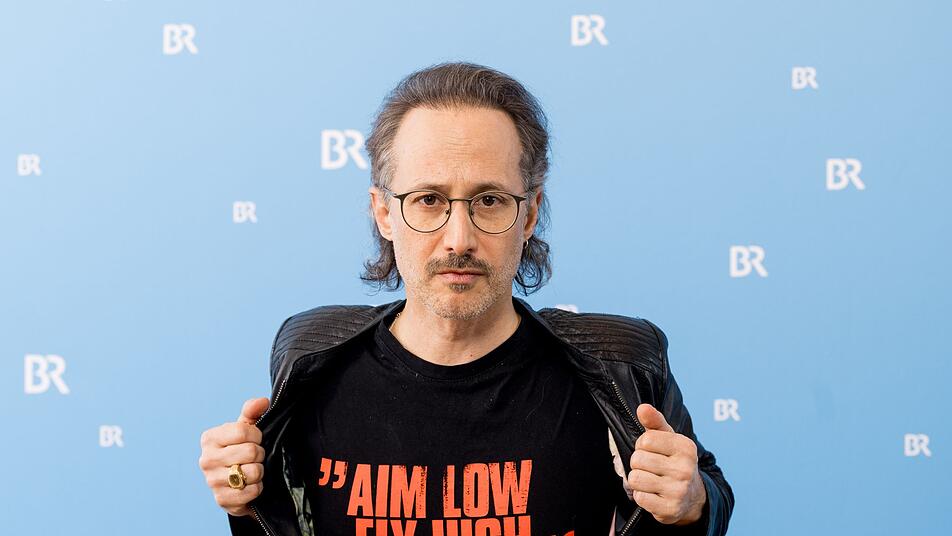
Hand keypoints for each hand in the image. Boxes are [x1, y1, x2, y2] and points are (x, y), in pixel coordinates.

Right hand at [198, 397, 268, 516]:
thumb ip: (252, 412)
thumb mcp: (246, 429)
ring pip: (253, 472)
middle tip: (255, 457)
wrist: (235, 483)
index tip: (256, 439)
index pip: (243, 431)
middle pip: (250, 451)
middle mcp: (206, 460)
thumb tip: (262, 402)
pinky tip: (250, 485)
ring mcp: (212, 481)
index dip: (257, 435)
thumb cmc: (240, 450)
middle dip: (260, 454)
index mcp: (210, 438)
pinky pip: (251, 491)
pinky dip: (257, 488)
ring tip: (252, 470)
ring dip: (259, 472)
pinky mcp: (221, 500)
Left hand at [627, 403, 706, 525]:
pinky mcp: (670, 509)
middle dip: (638, 463)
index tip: (652, 450)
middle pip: (637, 459)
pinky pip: (639, 497)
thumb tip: (642, 408)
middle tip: (651, 467)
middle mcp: (685, 469)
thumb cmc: (674, 461)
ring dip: (638, 480)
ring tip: (651, 480)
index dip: (642, 445)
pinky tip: (653, 494)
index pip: (645, 440)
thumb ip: (654, 422)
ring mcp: (678, 490)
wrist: (692, 497)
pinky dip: (641, 495)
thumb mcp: (669, 439)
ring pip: (635, 479)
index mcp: (686, 447)